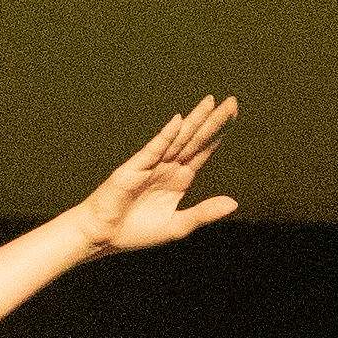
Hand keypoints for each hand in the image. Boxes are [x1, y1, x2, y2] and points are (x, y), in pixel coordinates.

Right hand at [69, 102, 239, 256]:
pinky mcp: (134, 168)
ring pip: (178, 139)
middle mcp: (167, 167)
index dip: (218, 134)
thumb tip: (233, 202)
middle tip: (232, 101)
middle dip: (213, 121)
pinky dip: (166, 136)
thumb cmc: (135, 232)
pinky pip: (154, 149)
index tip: (234, 115)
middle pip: (195, 140)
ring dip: (194, 121)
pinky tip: (179, 121)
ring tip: (211, 102)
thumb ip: (204, 212)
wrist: (103, 237)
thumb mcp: (177, 225)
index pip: (202, 151)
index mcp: (179, 179)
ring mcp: (152, 165)